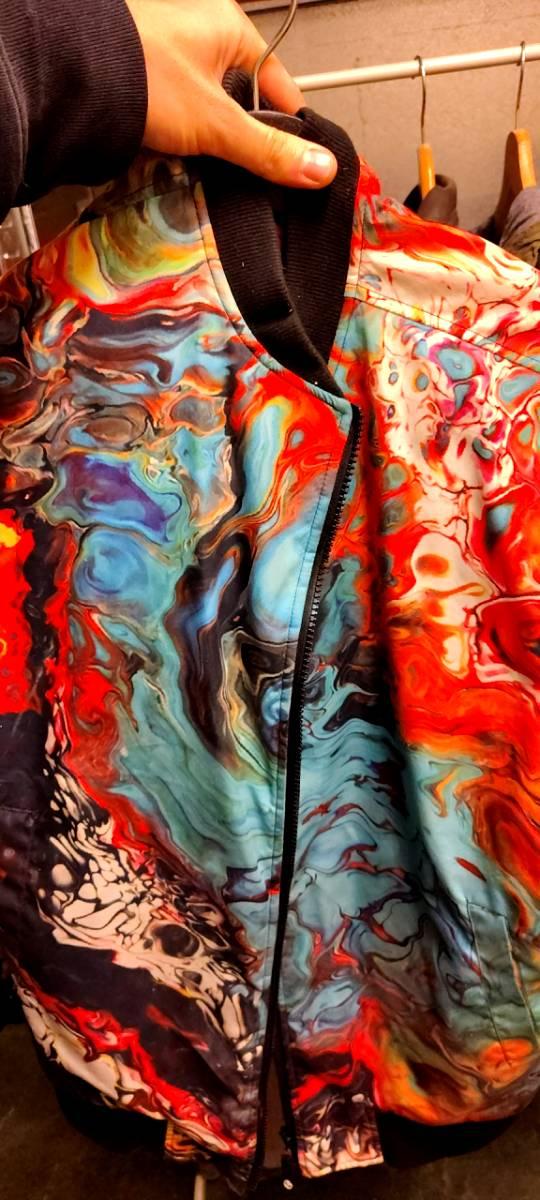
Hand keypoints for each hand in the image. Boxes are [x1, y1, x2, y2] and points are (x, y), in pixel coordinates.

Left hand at [126, 0, 336, 187]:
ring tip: (198, 161)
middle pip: (241, 103)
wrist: (68, 76)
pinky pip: (175, 116)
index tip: (296, 164)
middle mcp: (200, 34)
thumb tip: (319, 169)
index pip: (280, 85)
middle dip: (239, 141)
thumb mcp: (216, 122)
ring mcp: (169, 56)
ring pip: (206, 113)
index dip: (288, 128)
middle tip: (238, 170)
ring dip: (205, 144)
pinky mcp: (144, 80)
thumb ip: (268, 150)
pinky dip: (175, 140)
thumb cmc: (137, 73)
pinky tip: (170, 153)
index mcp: (229, 27)